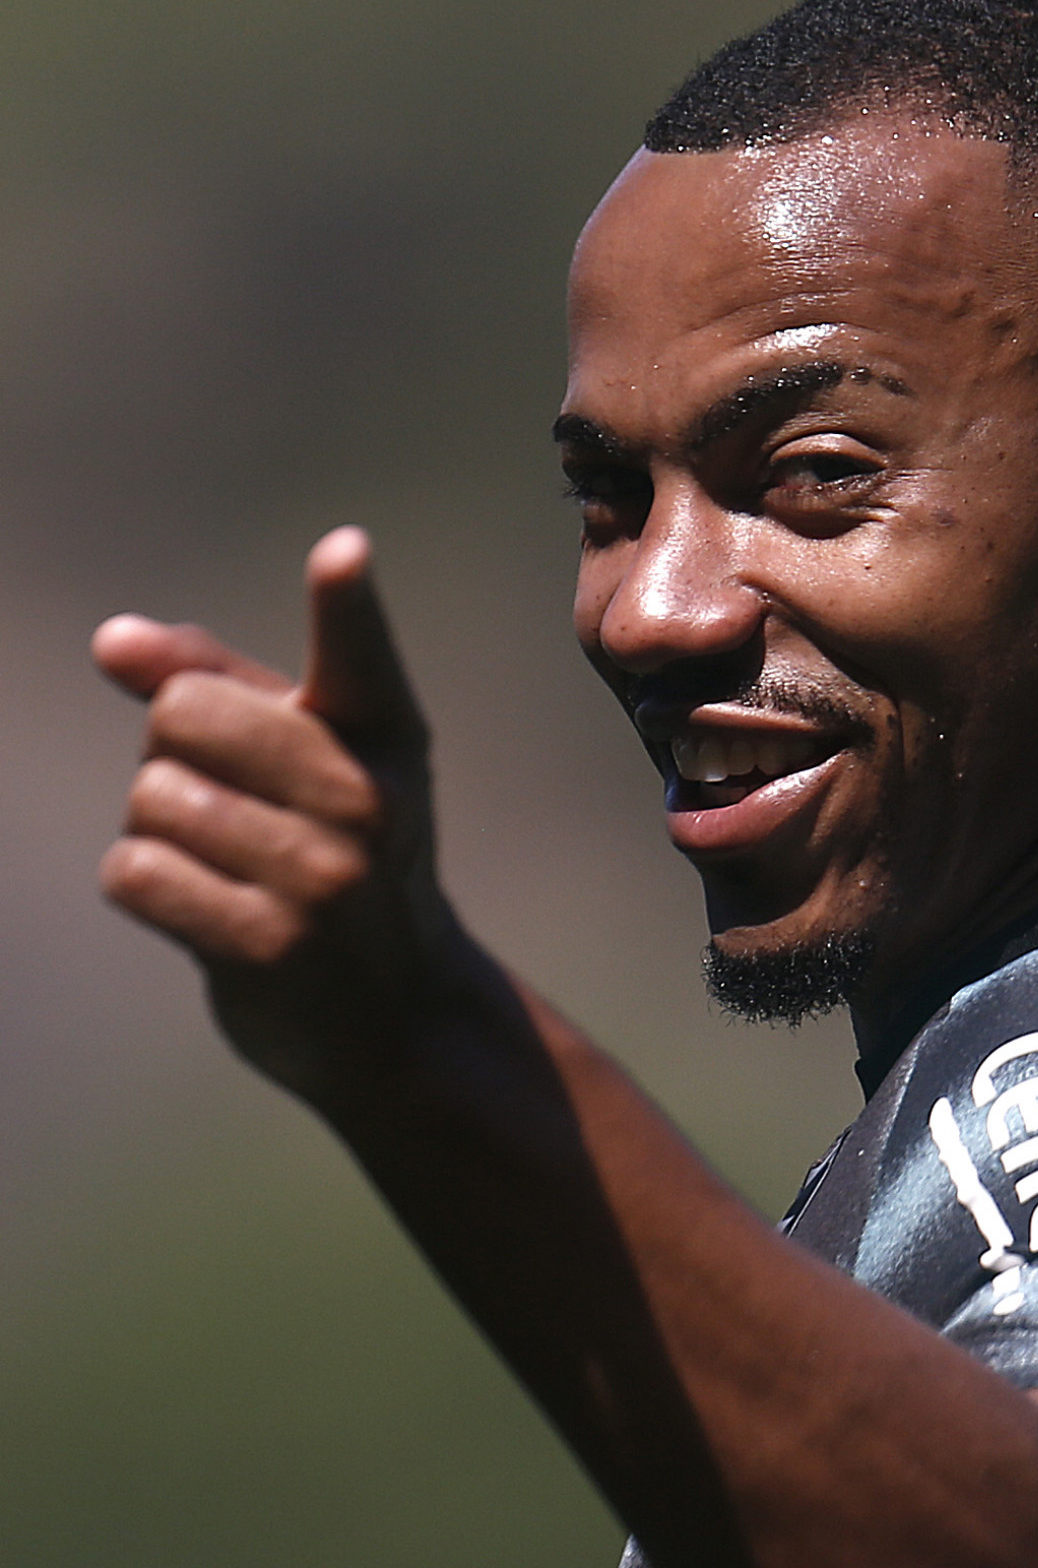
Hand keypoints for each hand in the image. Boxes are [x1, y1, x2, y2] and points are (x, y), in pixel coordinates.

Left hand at [96, 527, 461, 1095]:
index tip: (341, 552)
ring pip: (150, 798)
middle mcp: (364, 800)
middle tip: (233, 806)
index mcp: (381, 736)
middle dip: (173, 755)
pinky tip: (206, 913)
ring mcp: (322, 878)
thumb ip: (213, 683)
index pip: (359, 654)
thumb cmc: (336, 858)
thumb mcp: (306, 760)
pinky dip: (147, 886)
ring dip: (160, 831)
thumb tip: (110, 643)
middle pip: (181, 716)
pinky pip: (135, 871)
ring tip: (231, 868)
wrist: (397, 1015)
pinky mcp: (268, 945)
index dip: (345, 600)